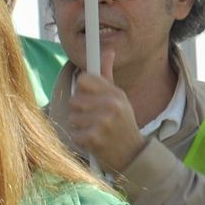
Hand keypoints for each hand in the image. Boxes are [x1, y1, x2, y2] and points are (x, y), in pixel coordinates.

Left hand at [66, 47, 145, 172]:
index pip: (84, 80)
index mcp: (116, 93)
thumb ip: (107, 75)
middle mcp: (111, 106)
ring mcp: (103, 123)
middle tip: (93, 117)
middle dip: (79, 110)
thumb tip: (107, 51)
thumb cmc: (122, 123)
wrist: (132, 154)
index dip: (82, 88)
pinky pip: (74, 134)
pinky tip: (93, 140)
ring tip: (94, 129)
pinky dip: (81, 139)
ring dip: (79, 125)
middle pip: (74, 99)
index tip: (87, 94)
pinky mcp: (94, 139)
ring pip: (72, 117)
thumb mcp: (120, 98)